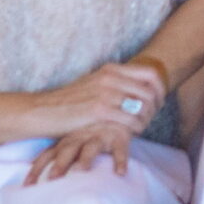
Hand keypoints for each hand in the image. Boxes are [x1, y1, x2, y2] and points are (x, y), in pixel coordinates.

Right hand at [25, 57, 168, 139]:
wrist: (43, 111)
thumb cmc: (69, 102)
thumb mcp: (93, 84)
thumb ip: (114, 83)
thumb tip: (137, 89)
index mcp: (111, 69)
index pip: (150, 73)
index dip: (160, 89)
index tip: (159, 101)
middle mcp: (110, 77)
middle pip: (150, 91)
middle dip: (155, 108)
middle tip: (150, 119)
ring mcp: (105, 93)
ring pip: (143, 107)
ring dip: (146, 120)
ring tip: (139, 127)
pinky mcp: (99, 110)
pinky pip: (130, 120)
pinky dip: (135, 128)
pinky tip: (130, 133)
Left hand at [27, 124, 134, 183]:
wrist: (118, 105)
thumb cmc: (92, 127)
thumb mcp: (73, 135)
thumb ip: (60, 151)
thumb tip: (35, 174)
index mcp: (67, 139)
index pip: (48, 155)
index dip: (37, 169)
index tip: (27, 186)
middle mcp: (81, 136)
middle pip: (67, 151)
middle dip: (60, 164)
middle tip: (52, 179)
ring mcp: (99, 135)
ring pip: (91, 148)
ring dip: (85, 159)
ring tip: (81, 171)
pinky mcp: (119, 136)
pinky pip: (120, 149)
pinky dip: (120, 160)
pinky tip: (120, 173)